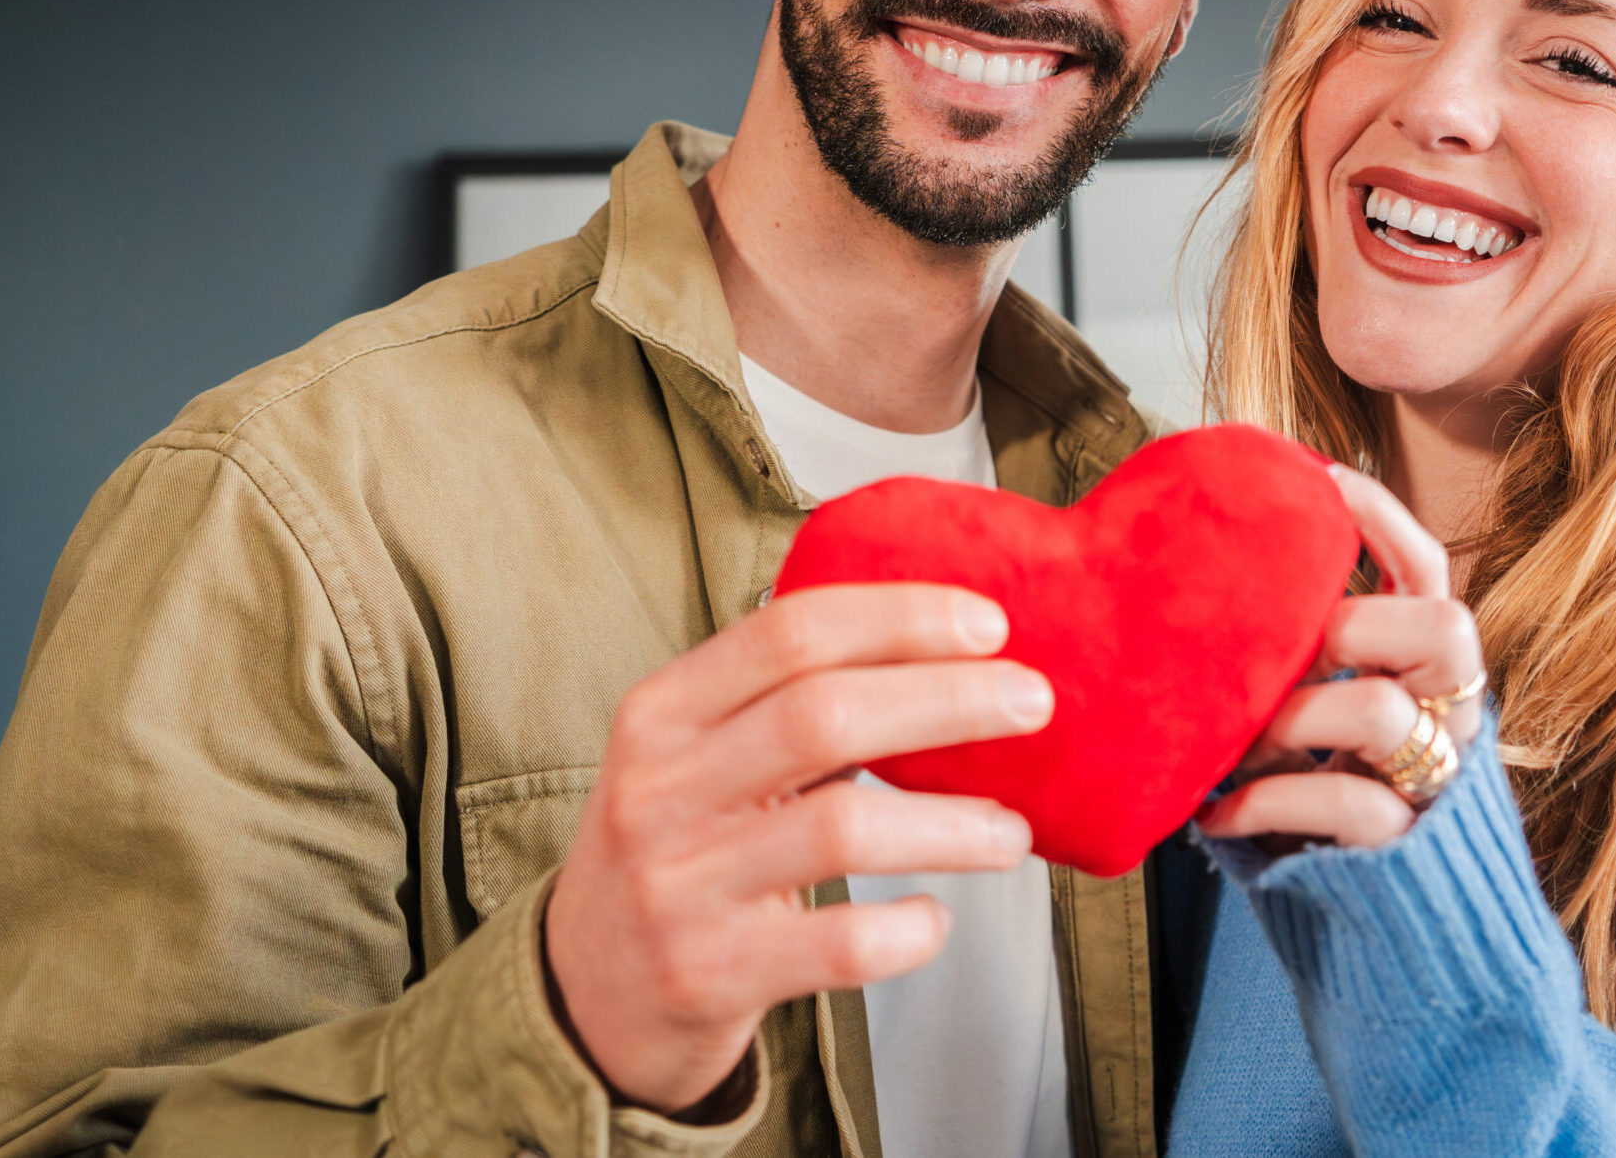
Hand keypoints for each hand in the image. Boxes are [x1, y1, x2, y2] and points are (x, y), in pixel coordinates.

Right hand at [543, 585, 1051, 1113]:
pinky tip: (934, 919)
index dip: (899, 618)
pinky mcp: (710, 974)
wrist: (582, 996)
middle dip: (948, 699)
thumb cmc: (674, 849)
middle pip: (825, 715)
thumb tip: (947, 654)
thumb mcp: (693, 758)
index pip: (789, 633)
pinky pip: (837, 946)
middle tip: (1033, 701)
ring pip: (843, 830)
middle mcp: (661, 790)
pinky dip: (906, 930)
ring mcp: (681, 886)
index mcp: (662, 712)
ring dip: (951, 825)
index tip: (988, 622)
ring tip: (1012, 831)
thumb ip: (785, 705)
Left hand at [1195, 466, 1484, 851]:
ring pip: (1381, 711)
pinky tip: (1217, 814)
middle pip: (1444, 628)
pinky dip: (1263, 802)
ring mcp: (1435, 781)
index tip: (1323, 479)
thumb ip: (1296, 658)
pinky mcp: (1405, 846)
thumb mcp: (1317, 717)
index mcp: (1429, 671)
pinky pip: (1343, 801)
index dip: (1385, 521)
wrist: (1390, 939)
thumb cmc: (1327, 806)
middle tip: (1292, 650)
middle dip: (1354, 624)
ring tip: (1235, 743)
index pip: (1431, 573)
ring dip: (1289, 717)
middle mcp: (1451, 716)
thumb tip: (1199, 578)